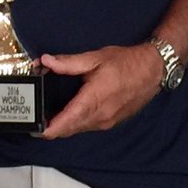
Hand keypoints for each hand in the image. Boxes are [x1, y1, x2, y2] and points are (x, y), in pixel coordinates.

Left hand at [37, 44, 160, 139]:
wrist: (152, 71)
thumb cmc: (126, 63)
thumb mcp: (95, 58)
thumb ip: (68, 62)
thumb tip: (46, 61)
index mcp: (94, 100)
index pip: (67, 121)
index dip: (49, 128)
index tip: (35, 129)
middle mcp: (100, 116)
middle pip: (70, 129)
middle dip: (52, 127)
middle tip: (36, 119)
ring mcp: (107, 121)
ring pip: (79, 129)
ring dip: (65, 126)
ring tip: (49, 116)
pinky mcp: (111, 122)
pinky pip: (89, 126)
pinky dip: (76, 123)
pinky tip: (70, 113)